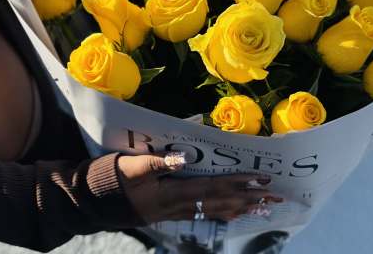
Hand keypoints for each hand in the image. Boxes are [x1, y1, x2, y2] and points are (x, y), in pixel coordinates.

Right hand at [117, 152, 282, 223]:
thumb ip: (160, 162)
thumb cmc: (117, 179)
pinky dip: (223, 215)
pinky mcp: (173, 213)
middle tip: (274, 197)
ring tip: (263, 208)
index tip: (259, 180)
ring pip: (216, 212)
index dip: (238, 183)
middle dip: (249, 199)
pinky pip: (205, 216)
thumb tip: (184, 157)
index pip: (214, 188)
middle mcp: (181, 206)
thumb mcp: (136, 167)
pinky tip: (233, 215)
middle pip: (221, 203)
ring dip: (242, 209)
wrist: (99, 200)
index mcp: (175, 193)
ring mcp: (178, 213)